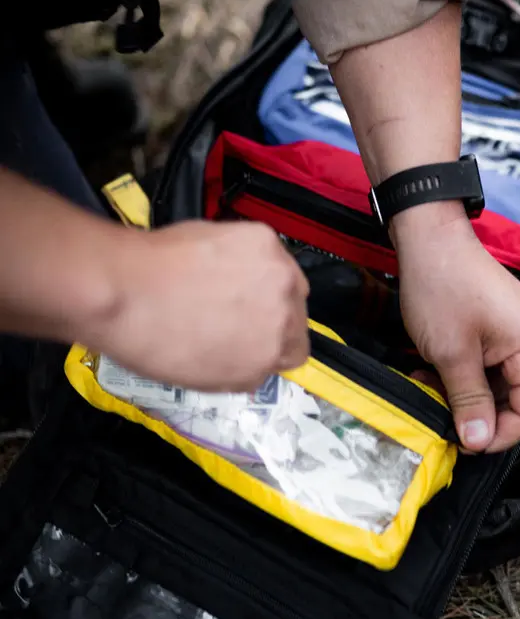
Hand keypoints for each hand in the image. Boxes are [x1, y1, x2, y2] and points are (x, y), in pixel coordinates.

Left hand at [92, 220, 309, 391]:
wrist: (124, 289)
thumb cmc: (152, 340)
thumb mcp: (206, 379)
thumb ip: (244, 371)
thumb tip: (252, 359)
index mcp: (272, 356)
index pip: (297, 354)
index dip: (272, 347)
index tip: (254, 338)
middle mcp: (285, 315)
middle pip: (297, 316)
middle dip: (271, 315)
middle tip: (235, 308)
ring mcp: (277, 274)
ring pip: (288, 281)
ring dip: (267, 283)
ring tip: (227, 281)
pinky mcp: (263, 239)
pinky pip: (268, 251)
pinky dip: (249, 255)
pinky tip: (219, 259)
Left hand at [395, 209, 519, 453]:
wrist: (429, 238)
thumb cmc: (441, 286)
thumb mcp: (451, 354)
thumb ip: (469, 401)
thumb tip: (479, 441)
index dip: (503, 434)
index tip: (469, 443)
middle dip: (485, 416)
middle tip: (450, 422)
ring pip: (504, 383)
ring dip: (470, 395)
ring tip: (433, 391)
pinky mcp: (505, 323)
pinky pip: (495, 363)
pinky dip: (469, 375)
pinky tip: (437, 374)